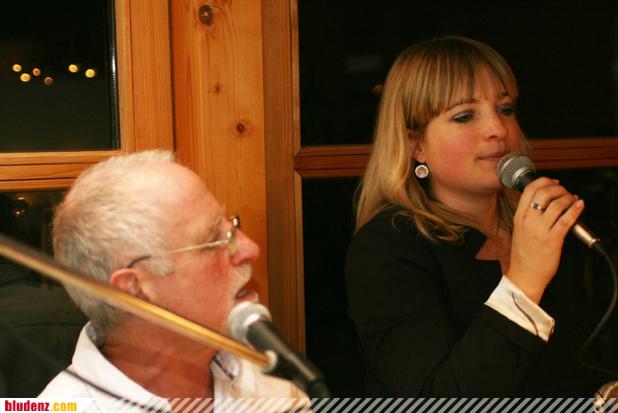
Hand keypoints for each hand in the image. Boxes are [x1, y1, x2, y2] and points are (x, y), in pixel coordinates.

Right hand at [506, 177, 583, 302]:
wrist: (524, 275)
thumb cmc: (524, 255)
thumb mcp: (520, 230)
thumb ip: (529, 215)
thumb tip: (546, 202)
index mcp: (519, 217)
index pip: (529, 190)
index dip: (544, 181)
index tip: (553, 183)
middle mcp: (528, 220)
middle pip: (544, 192)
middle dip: (558, 188)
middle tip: (565, 192)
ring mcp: (540, 230)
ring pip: (557, 204)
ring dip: (569, 198)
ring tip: (573, 201)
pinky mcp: (553, 239)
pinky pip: (567, 219)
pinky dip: (575, 209)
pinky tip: (579, 206)